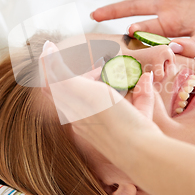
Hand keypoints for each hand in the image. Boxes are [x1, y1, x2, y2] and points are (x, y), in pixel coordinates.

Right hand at [40, 41, 162, 161]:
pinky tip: (49, 47)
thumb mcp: (140, 110)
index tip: (99, 70)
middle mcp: (76, 116)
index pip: (71, 100)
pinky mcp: (80, 93)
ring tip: (48, 48)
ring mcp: (75, 105)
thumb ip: (142, 94)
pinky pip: (58, 75)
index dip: (82, 81)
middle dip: (58, 72)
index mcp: (85, 122)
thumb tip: (146, 77)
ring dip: (48, 64)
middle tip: (74, 59)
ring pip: (51, 83)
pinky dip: (50, 60)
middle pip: (56, 92)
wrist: (137, 148)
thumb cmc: (140, 135)